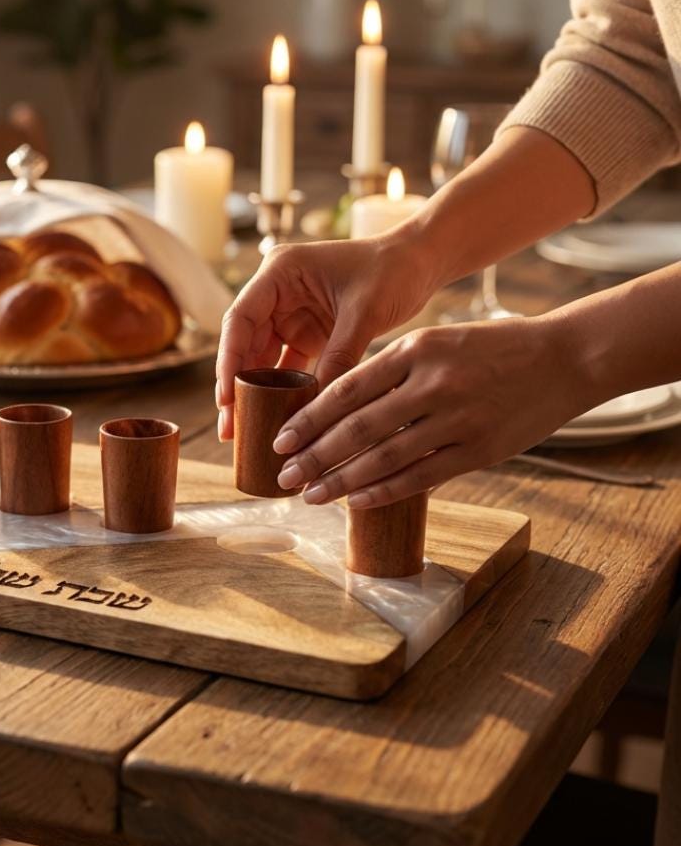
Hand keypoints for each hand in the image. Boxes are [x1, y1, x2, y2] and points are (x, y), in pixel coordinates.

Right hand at [216, 234, 436, 439]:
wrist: (421, 262)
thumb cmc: (393, 270)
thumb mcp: (364, 313)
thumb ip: (339, 356)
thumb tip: (318, 409)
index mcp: (280, 272)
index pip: (240, 320)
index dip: (229, 360)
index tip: (227, 398)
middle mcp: (277, 293)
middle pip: (244, 345)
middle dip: (236, 387)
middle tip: (229, 429)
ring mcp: (290, 315)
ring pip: (262, 361)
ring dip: (255, 395)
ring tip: (244, 433)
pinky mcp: (308, 334)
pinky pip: (287, 368)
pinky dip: (283, 393)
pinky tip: (277, 421)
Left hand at [272, 317, 590, 506]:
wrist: (564, 358)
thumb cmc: (491, 349)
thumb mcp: (436, 342)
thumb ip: (392, 372)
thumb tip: (340, 410)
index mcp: (414, 348)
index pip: (346, 388)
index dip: (309, 418)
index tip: (281, 438)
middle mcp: (432, 381)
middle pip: (357, 427)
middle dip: (314, 455)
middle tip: (284, 475)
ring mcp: (457, 417)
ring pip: (384, 456)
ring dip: (341, 481)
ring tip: (311, 495)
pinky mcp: (480, 449)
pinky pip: (421, 476)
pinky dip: (384, 492)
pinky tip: (357, 502)